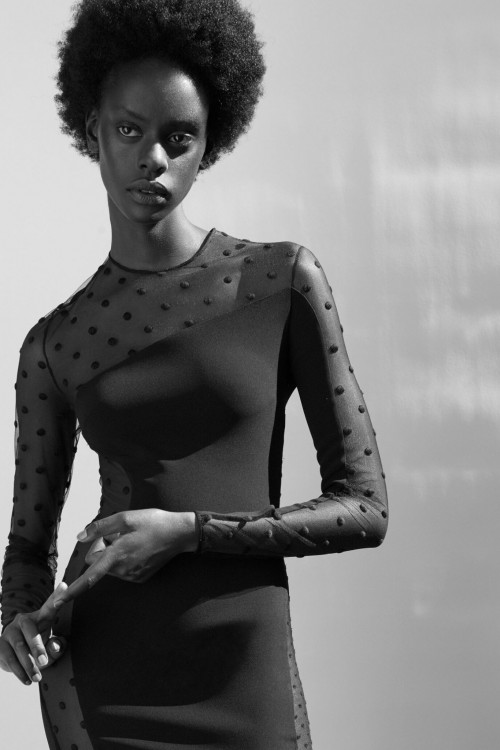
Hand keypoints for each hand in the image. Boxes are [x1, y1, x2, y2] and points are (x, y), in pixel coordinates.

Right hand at [0, 582, 67, 684]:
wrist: (15, 653)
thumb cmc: (38, 647)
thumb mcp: (51, 647)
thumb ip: (56, 647)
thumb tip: (54, 646)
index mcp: (40, 616)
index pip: (50, 605)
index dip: (57, 596)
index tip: (65, 586)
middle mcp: (23, 620)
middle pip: (30, 629)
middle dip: (37, 646)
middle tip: (44, 662)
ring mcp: (9, 631)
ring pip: (18, 647)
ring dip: (27, 665)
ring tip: (37, 678)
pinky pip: (8, 658)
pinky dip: (18, 671)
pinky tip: (26, 680)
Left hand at [54, 509, 197, 605]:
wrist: (180, 533)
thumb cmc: (153, 522)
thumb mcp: (125, 518)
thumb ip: (99, 527)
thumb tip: (80, 536)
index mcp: (117, 555)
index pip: (89, 577)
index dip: (71, 591)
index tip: (57, 603)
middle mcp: (123, 570)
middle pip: (98, 564)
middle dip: (101, 550)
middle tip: (118, 535)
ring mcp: (133, 576)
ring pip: (110, 567)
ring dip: (114, 555)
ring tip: (132, 541)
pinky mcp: (141, 578)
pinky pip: (123, 571)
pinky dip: (125, 560)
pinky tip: (139, 549)